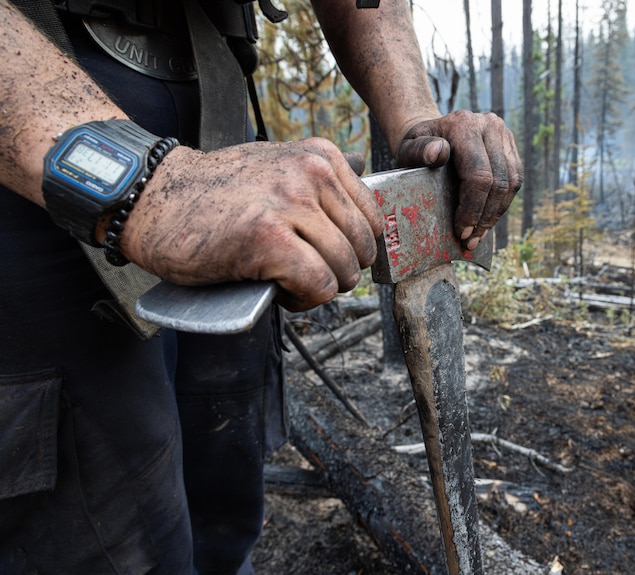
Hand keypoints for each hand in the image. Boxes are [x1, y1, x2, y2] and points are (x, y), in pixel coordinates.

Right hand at [122, 138, 384, 310]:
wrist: (153, 198)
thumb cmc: (215, 194)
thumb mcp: (279, 171)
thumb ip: (320, 191)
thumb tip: (363, 235)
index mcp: (322, 156)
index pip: (372, 218)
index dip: (352, 248)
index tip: (324, 255)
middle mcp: (312, 174)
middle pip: (363, 248)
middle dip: (340, 271)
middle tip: (305, 274)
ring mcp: (291, 205)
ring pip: (345, 270)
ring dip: (321, 287)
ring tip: (288, 282)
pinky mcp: (269, 240)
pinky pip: (319, 285)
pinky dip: (305, 300)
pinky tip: (281, 292)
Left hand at [395, 111, 522, 250]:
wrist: (431, 134)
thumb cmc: (416, 147)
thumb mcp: (409, 149)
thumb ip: (419, 151)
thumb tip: (438, 153)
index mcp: (464, 125)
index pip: (479, 175)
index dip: (473, 209)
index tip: (461, 231)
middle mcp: (489, 125)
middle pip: (498, 182)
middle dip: (484, 217)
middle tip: (470, 240)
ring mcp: (504, 134)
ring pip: (511, 184)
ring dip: (495, 214)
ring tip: (479, 235)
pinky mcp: (510, 146)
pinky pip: (514, 180)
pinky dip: (502, 204)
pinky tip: (487, 219)